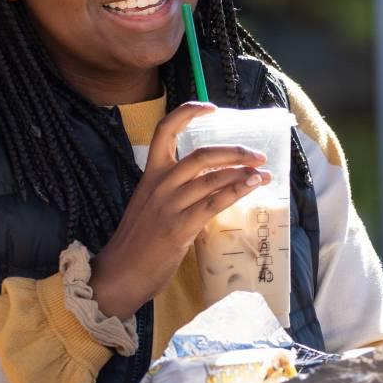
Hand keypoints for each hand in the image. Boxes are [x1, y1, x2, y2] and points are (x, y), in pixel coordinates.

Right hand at [91, 101, 270, 319]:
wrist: (119, 274)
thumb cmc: (138, 242)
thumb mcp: (151, 206)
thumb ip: (176, 190)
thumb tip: (211, 182)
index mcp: (150, 175)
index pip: (165, 130)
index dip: (188, 113)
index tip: (212, 108)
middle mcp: (159, 185)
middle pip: (201, 155)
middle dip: (234, 151)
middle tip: (257, 154)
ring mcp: (169, 205)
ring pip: (211, 178)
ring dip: (242, 173)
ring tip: (263, 173)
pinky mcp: (179, 227)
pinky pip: (213, 203)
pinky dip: (236, 191)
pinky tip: (252, 186)